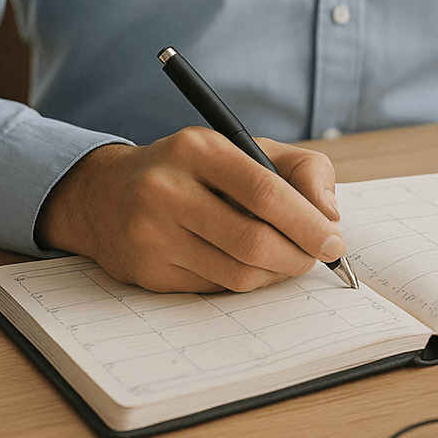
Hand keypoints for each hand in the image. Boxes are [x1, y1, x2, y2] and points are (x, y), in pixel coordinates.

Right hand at [36, 126, 344, 293]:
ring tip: (285, 259)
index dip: (307, 223)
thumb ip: (302, 169)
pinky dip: (244, 282)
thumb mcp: (244, 148)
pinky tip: (246, 265)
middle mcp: (165, 189)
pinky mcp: (145, 271)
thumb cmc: (192, 170)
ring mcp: (150, 234)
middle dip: (298, 256)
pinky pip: (214, 289)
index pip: (264, 191)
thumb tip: (329, 215)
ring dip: (275, 274)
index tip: (333, 241)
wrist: (103, 194)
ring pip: (237, 273)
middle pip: (252, 240)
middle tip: (315, 257)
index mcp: (196, 149)